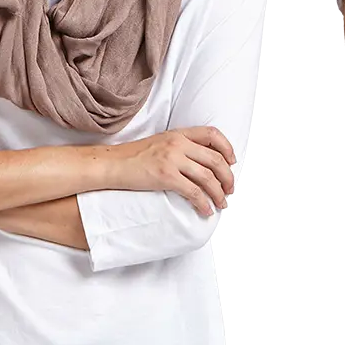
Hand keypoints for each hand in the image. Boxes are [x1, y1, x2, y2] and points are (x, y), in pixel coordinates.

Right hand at [105, 127, 236, 217]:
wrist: (113, 164)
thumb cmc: (134, 156)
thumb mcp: (161, 142)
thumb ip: (181, 147)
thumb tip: (202, 163)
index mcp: (178, 134)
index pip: (212, 134)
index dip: (227, 148)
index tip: (232, 162)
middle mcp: (178, 144)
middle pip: (215, 159)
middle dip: (227, 176)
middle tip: (229, 189)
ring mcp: (172, 159)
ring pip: (208, 177)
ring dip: (219, 193)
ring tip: (221, 203)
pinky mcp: (166, 176)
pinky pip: (194, 191)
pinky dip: (204, 203)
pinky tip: (206, 210)